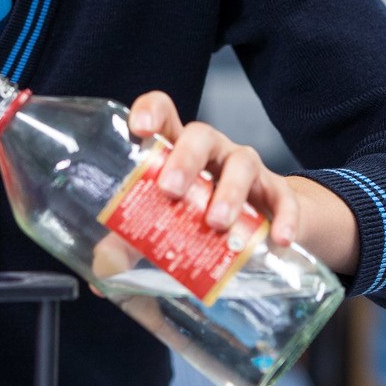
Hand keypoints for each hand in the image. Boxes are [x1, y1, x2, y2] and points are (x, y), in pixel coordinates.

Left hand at [127, 92, 358, 273]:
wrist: (263, 227)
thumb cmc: (200, 218)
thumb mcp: (166, 227)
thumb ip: (131, 244)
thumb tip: (101, 274)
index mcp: (177, 151)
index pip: (164, 113)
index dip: (151, 111)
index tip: (140, 130)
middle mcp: (211, 153)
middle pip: (200, 135)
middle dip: (185, 160)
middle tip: (171, 192)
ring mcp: (246, 169)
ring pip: (241, 162)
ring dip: (229, 191)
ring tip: (217, 223)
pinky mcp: (277, 193)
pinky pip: (283, 197)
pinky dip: (284, 216)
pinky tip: (279, 240)